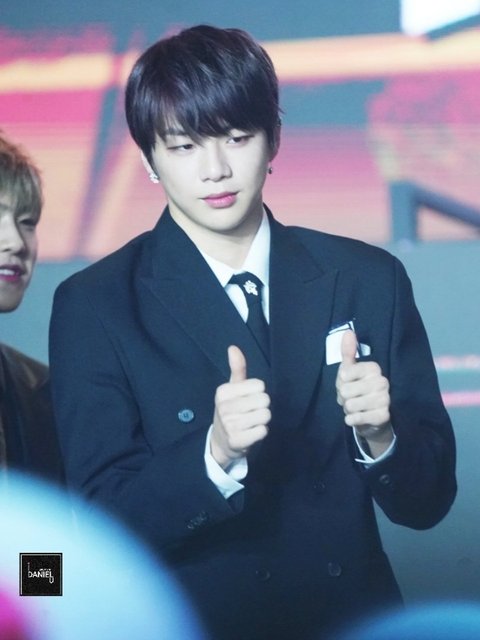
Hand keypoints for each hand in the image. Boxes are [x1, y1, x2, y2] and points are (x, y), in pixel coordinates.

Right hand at [210, 345, 270, 467]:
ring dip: (262, 420)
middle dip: (262, 407)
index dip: (258, 392)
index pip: (260, 385)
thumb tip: (233, 347)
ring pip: (266, 415)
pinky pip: (263, 431)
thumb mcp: (232, 388)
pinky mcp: (237, 441)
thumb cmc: (230, 410)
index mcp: (222, 392)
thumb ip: (237, 368)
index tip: (246, 399)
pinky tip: (250, 433)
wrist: (220, 442)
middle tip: (250, 412)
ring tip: (250, 422)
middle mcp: (224, 408)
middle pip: (265, 400)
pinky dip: (260, 432)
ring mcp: (230, 425)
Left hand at [336, 330, 392, 457]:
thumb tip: (348, 332)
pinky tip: (356, 417)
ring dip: (348, 409)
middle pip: (345, 390)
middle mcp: (383, 382)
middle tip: (351, 397)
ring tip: (355, 407)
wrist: (371, 417)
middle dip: (343, 397)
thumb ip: (348, 351)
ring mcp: (385, 399)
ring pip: (351, 404)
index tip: (348, 381)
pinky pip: (358, 418)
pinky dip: (352, 419)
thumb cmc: (357, 388)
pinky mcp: (384, 416)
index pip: (345, 373)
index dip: (341, 380)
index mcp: (374, 368)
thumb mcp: (350, 369)